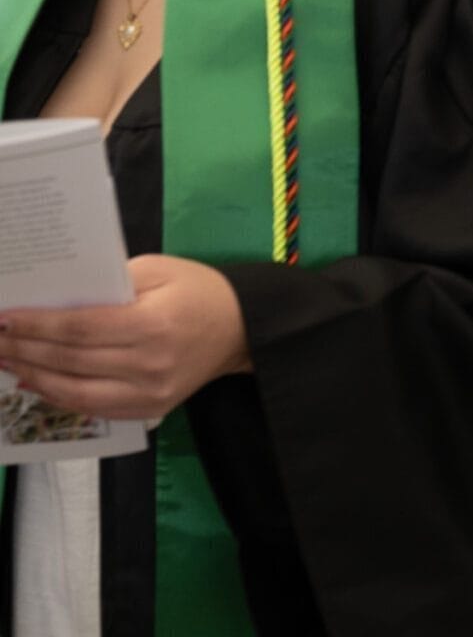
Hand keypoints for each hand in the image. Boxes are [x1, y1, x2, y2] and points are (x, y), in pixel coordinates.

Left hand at [0, 256, 250, 420]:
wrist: (243, 328)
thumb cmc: (199, 290)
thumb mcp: (158, 268)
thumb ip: (108, 281)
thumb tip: (56, 298)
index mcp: (153, 324)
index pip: (79, 329)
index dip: (36, 326)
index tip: (3, 318)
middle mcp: (150, 364)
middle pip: (70, 361)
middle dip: (24, 350)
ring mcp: (150, 393)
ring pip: (75, 392)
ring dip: (33, 376)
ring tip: (5, 360)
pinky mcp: (151, 409)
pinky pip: (94, 409)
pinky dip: (59, 396)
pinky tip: (36, 381)